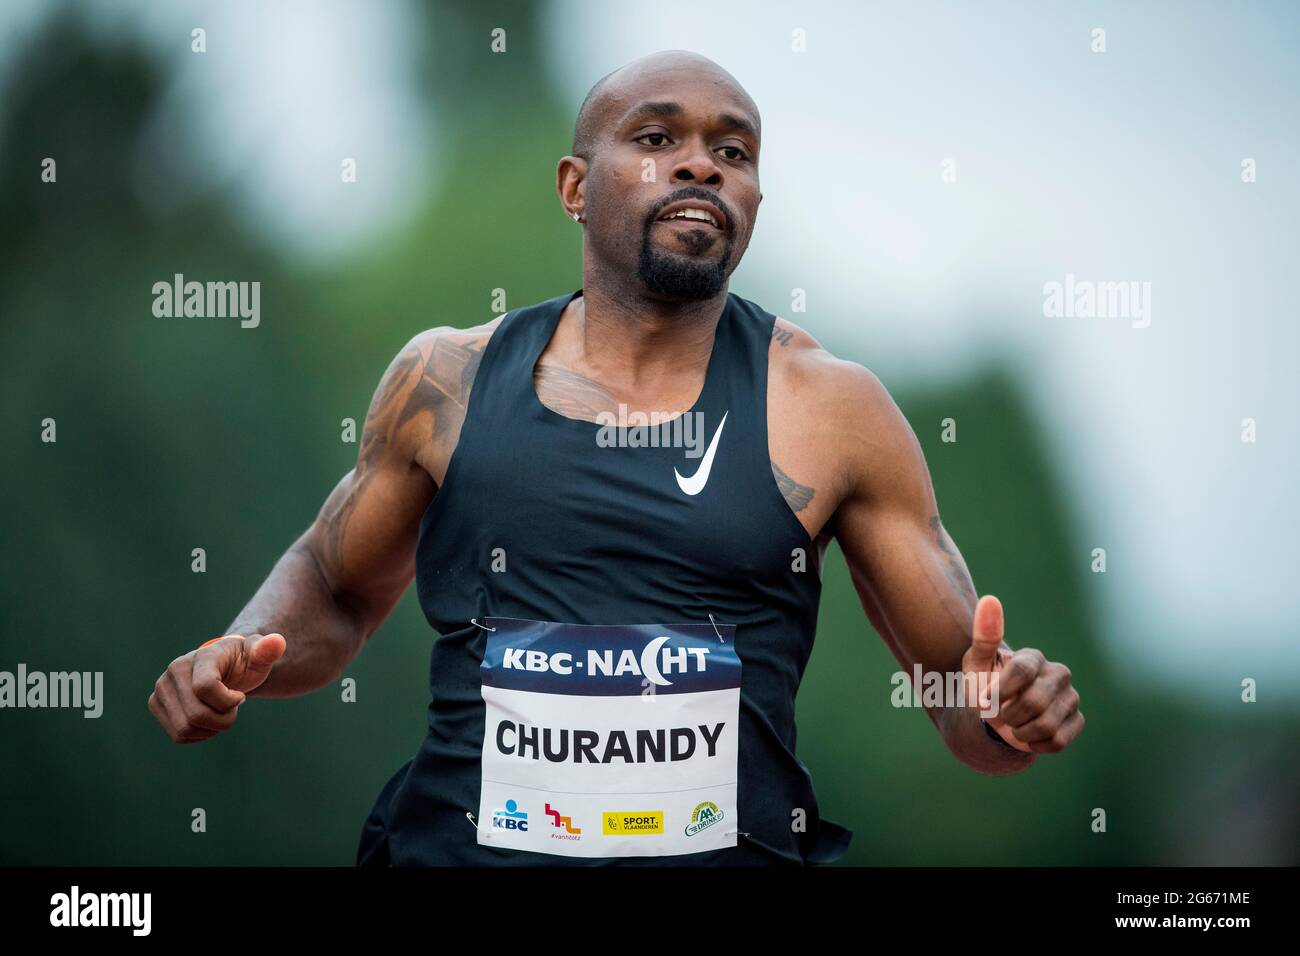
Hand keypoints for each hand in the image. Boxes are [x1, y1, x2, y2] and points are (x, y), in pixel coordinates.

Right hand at [148, 633, 286, 743]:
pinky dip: (199, 735)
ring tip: (220, 713)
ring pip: (185, 729)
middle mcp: (174, 670)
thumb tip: (277, 642)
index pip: (205, 688)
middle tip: (233, 709)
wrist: (226, 666)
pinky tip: (209, 720)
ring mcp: (161, 688)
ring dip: (211, 729)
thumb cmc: (245, 661)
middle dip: (222, 720)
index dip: (229, 701)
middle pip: (196, 715)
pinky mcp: (156, 704)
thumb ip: (268, 650)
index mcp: (200, 657)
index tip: (241, 696)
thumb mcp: (260, 655)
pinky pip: (178, 736)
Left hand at [961, 595, 1083, 753]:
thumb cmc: (985, 684)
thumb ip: (984, 634)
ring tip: (1013, 725)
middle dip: (1009, 715)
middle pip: (1035, 702)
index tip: (982, 701)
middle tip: (1000, 714)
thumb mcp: (977, 663)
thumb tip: (990, 599)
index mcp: (1033, 658)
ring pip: (1047, 725)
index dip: (999, 691)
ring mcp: (1071, 697)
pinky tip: (1028, 734)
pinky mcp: (1077, 720)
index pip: (1022, 671)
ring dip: (1020, 732)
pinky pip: (1058, 740)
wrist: (996, 715)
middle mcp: (1057, 673)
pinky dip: (1036, 744)